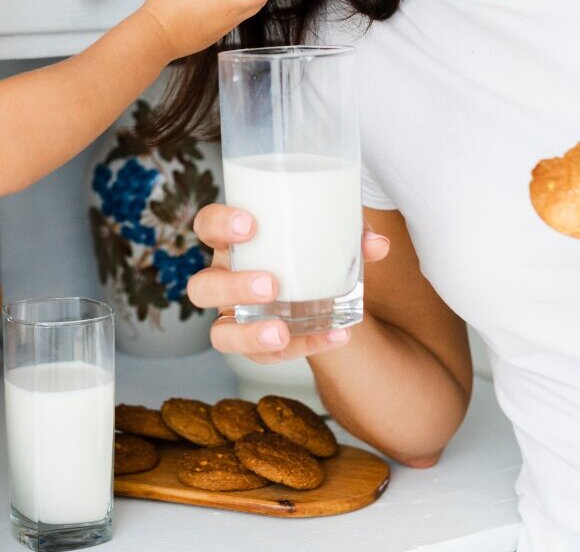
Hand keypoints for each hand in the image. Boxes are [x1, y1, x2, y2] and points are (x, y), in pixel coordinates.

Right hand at [188, 203, 391, 361]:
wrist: (323, 287)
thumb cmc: (311, 249)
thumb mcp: (329, 233)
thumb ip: (351, 234)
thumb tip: (377, 244)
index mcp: (235, 243)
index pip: (207, 226)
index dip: (218, 224)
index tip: (249, 225)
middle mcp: (226, 280)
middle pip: (202, 287)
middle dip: (232, 287)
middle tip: (270, 284)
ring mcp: (236, 317)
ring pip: (219, 333)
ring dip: (248, 334)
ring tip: (280, 332)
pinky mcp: (257, 345)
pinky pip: (267, 356)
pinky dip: (304, 347)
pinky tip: (335, 337)